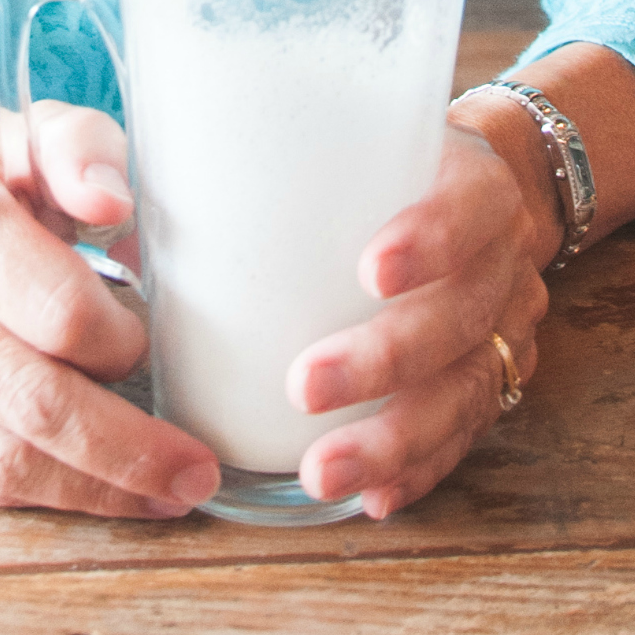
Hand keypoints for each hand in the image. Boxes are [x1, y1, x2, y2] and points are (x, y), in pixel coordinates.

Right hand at [0, 103, 222, 519]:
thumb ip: (83, 150)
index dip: (118, 338)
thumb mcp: (33, 143)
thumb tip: (112, 201)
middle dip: (127, 443)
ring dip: (98, 487)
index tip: (147, 340)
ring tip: (166, 491)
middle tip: (195, 466)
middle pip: (34, 398)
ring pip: (5, 460)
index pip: (56, 307)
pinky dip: (51, 493)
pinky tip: (104, 490)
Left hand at [286, 125, 548, 520]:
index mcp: (478, 186)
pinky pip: (463, 437)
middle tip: (306, 386)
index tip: (371, 270)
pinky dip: (417, 469)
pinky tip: (372, 497)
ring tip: (323, 473)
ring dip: (393, 439)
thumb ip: (273, 163)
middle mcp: (504, 262)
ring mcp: (507, 330)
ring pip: (465, 393)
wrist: (486, 195)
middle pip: (459, 317)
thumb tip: (127, 213)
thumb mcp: (359, 138)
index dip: (432, 238)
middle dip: (385, 359)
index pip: (471, 206)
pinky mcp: (498, 384)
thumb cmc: (391, 165)